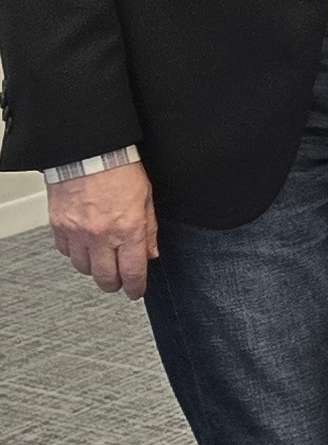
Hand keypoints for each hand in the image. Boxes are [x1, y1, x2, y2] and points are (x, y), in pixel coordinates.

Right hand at [48, 161, 157, 298]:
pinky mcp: (59, 227)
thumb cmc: (120, 168)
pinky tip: (85, 245)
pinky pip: (66, 253)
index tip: (136, 291)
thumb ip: (150, 228)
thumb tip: (151, 253)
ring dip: (95, 268)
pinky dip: (76, 253)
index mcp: (128, 228)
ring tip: (103, 259)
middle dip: (114, 284)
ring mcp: (77, 233)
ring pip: (84, 268)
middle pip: (105, 278)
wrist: (89, 152)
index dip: (135, 287)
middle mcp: (101, 235)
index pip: (132, 271)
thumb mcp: (147, 197)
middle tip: (119, 281)